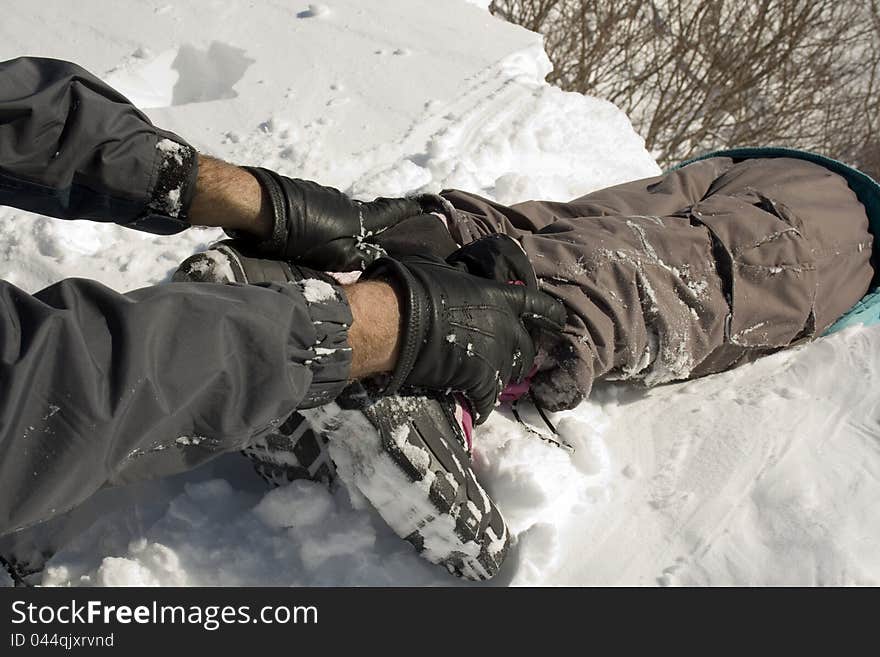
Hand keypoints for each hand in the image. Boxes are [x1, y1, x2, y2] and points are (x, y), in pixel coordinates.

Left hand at [242, 167, 423, 270]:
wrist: (259, 207)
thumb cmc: (300, 235)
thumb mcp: (335, 256)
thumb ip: (360, 257)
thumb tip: (380, 259)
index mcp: (359, 217)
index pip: (395, 211)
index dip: (415, 210)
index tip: (434, 205)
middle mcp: (347, 203)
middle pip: (371, 215)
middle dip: (383, 226)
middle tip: (392, 237)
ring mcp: (325, 198)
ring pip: (346, 217)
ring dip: (350, 230)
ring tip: (347, 247)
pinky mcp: (306, 197)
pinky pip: (327, 214)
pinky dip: (330, 226)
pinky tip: (318, 239)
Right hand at [362, 237, 565, 422]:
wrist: (398, 322)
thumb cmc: (416, 287)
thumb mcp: (445, 270)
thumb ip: (462, 277)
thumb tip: (456, 273)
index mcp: (499, 297)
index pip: (538, 305)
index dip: (550, 314)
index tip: (558, 322)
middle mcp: (506, 327)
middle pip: (528, 348)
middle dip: (521, 354)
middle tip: (511, 360)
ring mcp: (496, 356)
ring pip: (511, 374)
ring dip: (502, 378)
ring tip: (491, 382)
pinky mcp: (480, 381)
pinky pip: (489, 399)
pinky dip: (483, 405)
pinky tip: (478, 410)